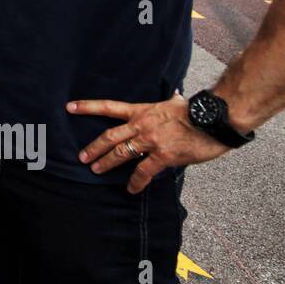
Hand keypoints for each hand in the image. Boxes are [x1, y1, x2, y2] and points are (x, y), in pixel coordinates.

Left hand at [67, 94, 229, 193]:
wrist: (215, 120)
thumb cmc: (197, 111)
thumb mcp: (176, 102)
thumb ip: (170, 101)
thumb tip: (173, 94)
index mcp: (142, 110)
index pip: (109, 107)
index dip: (88, 107)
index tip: (70, 107)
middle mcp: (142, 125)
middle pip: (109, 136)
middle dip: (93, 147)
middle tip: (81, 157)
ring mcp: (151, 140)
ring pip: (121, 153)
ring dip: (106, 163)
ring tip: (95, 170)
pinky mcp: (163, 155)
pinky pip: (143, 171)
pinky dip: (135, 182)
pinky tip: (131, 189)